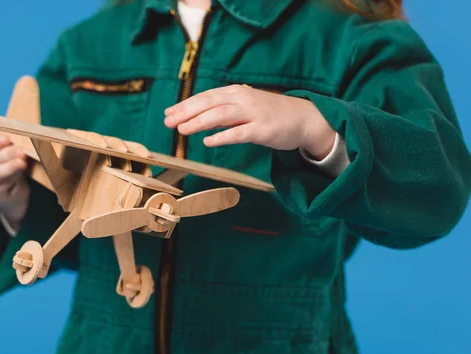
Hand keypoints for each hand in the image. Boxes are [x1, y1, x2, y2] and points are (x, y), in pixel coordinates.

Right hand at [0, 135, 28, 228]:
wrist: (9, 188)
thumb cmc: (2, 161)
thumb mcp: (0, 148)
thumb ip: (3, 141)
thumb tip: (15, 132)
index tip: (6, 138)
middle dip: (6, 154)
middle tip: (20, 150)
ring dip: (10, 167)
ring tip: (22, 161)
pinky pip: (3, 184)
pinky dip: (14, 176)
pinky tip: (22, 171)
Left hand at [164, 84, 335, 159]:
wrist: (304, 118)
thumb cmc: (270, 114)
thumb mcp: (245, 107)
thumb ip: (223, 111)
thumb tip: (197, 118)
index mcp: (236, 92)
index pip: (206, 97)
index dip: (186, 104)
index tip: (169, 113)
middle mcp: (243, 99)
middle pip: (209, 103)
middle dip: (187, 112)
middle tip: (168, 122)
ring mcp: (253, 114)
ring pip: (221, 115)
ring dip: (199, 122)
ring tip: (182, 130)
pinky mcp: (262, 130)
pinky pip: (238, 133)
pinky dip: (222, 137)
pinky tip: (207, 141)